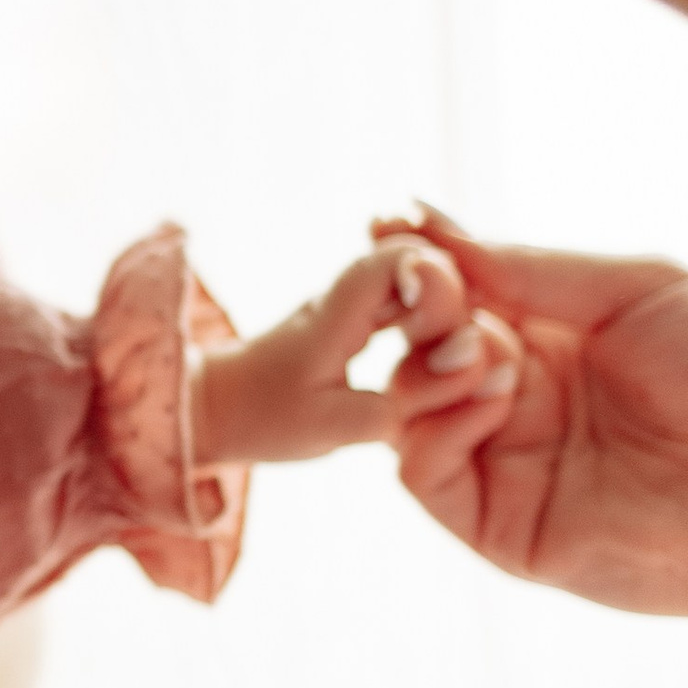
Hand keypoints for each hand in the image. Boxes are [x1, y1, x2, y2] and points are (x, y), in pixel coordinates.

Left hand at [192, 237, 518, 471]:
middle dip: (457, 300)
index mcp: (337, 308)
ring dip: (452, 311)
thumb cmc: (264, 417)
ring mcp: (359, 299)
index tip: (455, 331)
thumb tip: (471, 372)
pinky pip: (412, 298)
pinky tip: (450, 350)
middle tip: (467, 349)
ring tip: (465, 355)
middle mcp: (351, 291)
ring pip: (423, 277)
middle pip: (423, 261)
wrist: (217, 407)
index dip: (440, 286)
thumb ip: (403, 403)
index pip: (399, 262)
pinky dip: (437, 320)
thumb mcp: (333, 427)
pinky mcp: (366, 314)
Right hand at [374, 209, 687, 683]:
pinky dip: (435, 422)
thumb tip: (427, 224)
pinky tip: (491, 391)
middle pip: (415, 345)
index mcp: (551, 340)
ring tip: (481, 345)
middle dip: (412, 304)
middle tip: (429, 282)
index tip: (393, 225)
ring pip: (405, 405)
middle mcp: (518, 400)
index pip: (454, 296)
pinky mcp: (501, 526)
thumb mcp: (639, 290)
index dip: (420, 261)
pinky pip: (423, 472)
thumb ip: (532, 268)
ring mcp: (505, 463)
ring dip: (425, 360)